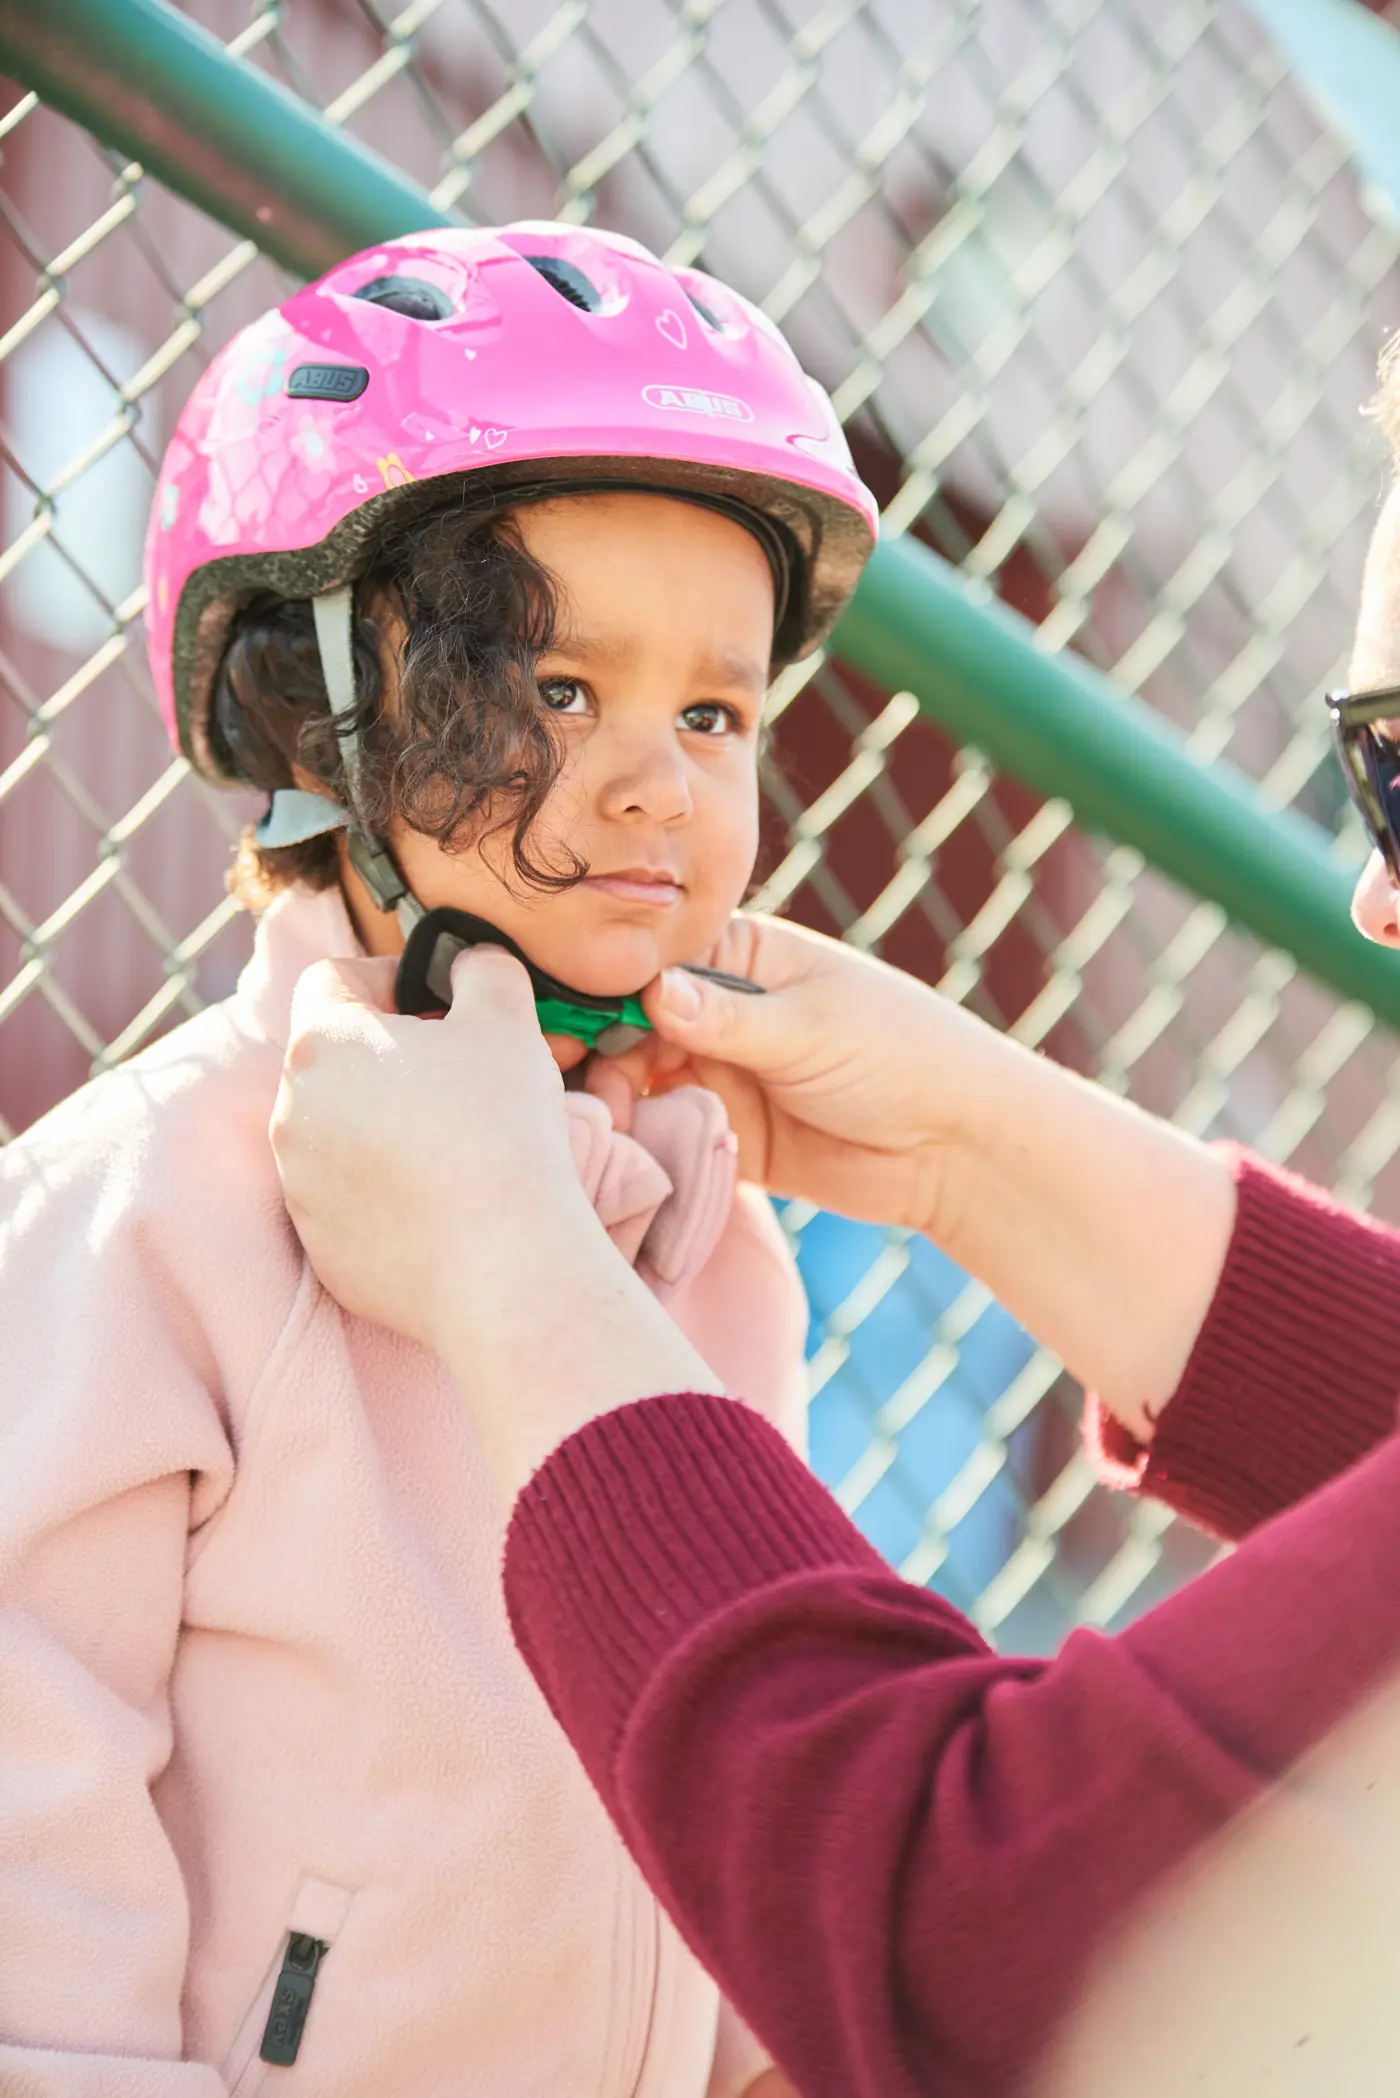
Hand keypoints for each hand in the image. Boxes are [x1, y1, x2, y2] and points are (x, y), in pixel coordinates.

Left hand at [271, 948, 591, 1354]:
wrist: (503, 1266)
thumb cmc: (502, 1130)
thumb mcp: (507, 1018)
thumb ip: (482, 969)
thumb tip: (469, 964)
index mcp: (322, 1044)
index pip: (332, 979)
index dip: (388, 978)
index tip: (438, 1006)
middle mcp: (290, 1113)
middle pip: (333, 1060)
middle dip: (389, 1057)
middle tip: (457, 1077)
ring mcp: (299, 1187)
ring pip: (337, 1131)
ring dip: (384, 1124)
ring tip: (454, 1145)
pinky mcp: (320, 1248)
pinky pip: (348, 1199)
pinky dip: (385, 1192)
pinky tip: (444, 1202)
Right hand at [591, 914, 986, 1235]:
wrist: (956, 1147)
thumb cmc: (900, 1055)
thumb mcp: (809, 1027)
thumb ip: (725, 1017)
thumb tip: (649, 990)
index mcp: (741, 957)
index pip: (649, 961)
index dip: (600, 986)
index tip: (560, 1019)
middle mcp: (717, 1013)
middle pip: (626, 1023)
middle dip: (595, 1050)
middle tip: (577, 1083)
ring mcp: (716, 1077)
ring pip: (636, 1082)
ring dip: (612, 1102)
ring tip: (603, 1125)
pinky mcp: (722, 1138)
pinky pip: (663, 1137)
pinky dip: (638, 1144)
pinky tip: (620, 1155)